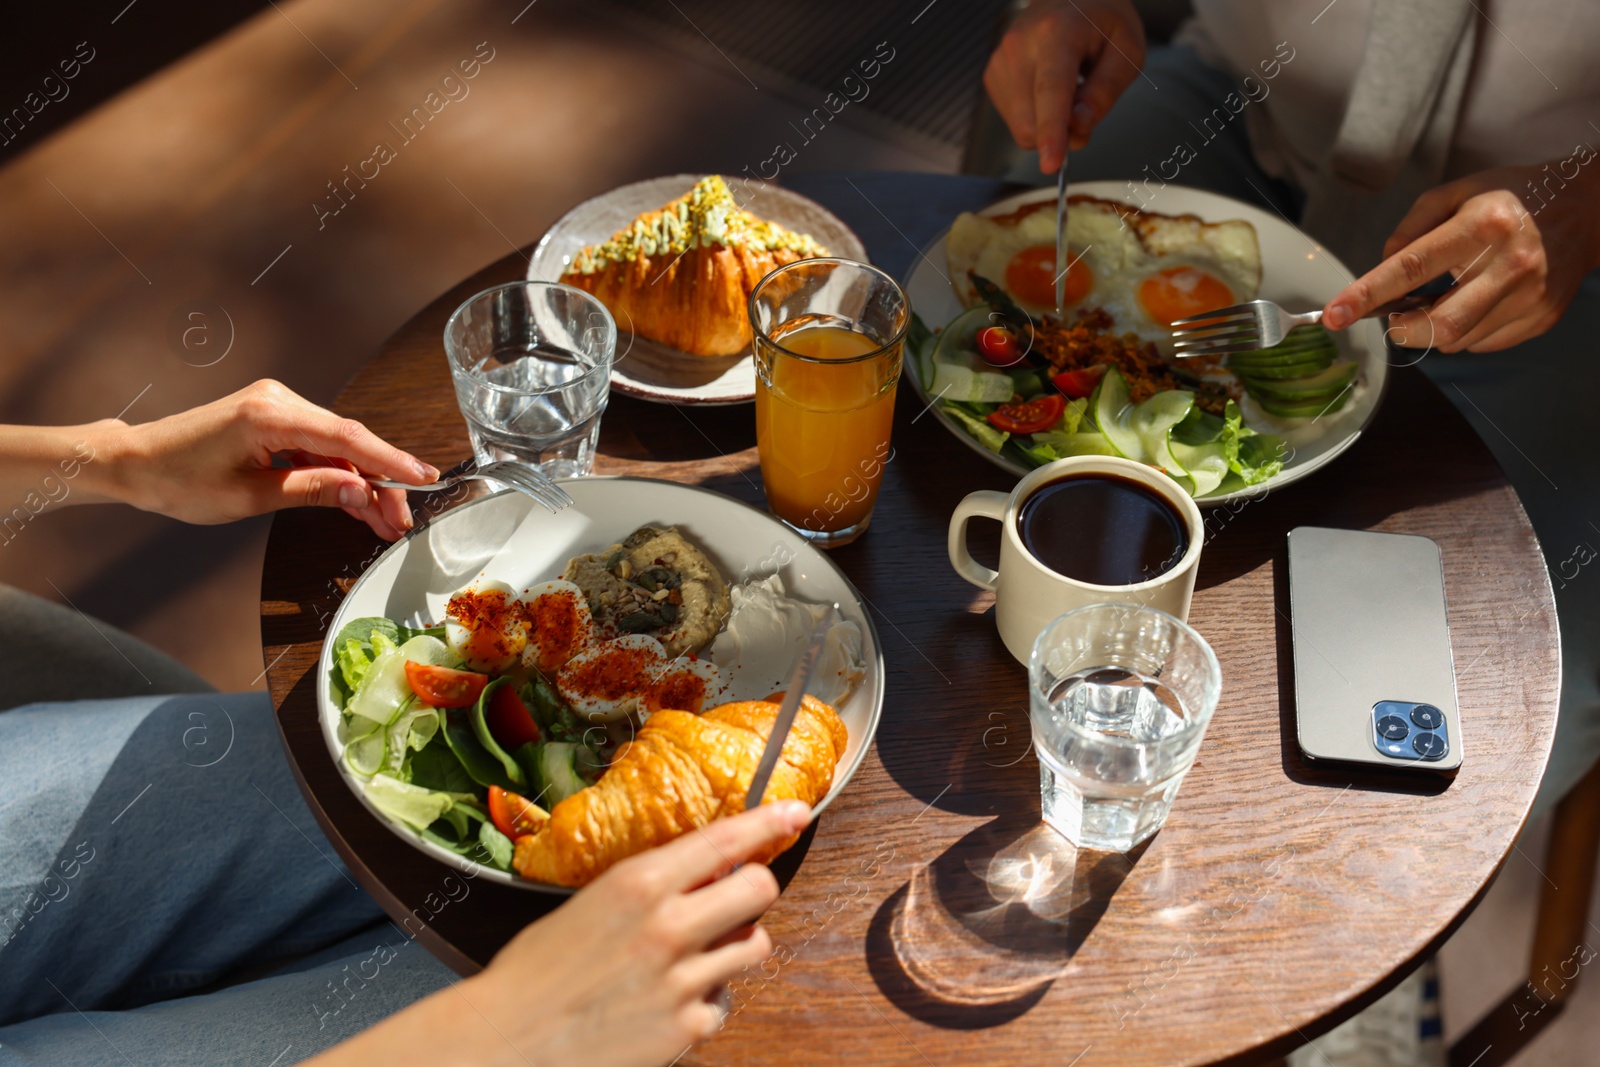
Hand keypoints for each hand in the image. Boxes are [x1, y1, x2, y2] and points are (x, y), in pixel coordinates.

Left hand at [103, 379, 436, 539]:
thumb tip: (360, 493)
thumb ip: (311, 490)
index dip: (391, 461)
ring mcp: (276, 405)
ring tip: (382, 520)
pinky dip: (337, 472)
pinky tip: (353, 500)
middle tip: (399, 520)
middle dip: (379, 483)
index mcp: (270, 415)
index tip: (423, 478)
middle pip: (349, 442)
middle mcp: (278, 400)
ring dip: (360, 482)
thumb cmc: (177, 480)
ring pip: (337, 446)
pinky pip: (317, 444)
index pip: (347, 438)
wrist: (135, 462)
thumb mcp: (249, 496)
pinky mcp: (271, 417)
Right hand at [307, 801, 811, 1066]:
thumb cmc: (536, 972)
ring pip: (754, 947)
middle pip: (760, 889)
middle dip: (752, 889)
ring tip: (696, 954)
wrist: (507, 1041)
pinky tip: (669, 1001)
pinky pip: (723, 1002)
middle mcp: (668, 927)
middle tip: (732, 898)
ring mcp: (682, 981)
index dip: (768, 821)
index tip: (793, 811)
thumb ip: (650, 887)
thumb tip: (702, 873)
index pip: (724, 840)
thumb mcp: (590, 904)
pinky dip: (705, 1000)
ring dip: (734, 945)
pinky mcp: (686, 1029)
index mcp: (639, 884)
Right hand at [982, 0, 1144, 172]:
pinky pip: (1013, 120)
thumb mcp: (1127, 51)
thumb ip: (1105, 91)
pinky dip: (1035, 117)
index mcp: (1057, 33)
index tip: (1052, 163)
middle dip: (1060, 135)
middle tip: (1085, 112)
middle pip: (1030, 121)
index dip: (1052, 131)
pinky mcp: (993, 75)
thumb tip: (1079, 127)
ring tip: (1068, 92)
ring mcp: (1001, 61)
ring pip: (1020, 127)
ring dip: (1048, 126)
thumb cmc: (1101, 20)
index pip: (1050, 90)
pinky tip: (1048, 92)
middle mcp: (1019, 46)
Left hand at [1322, 160, 1599, 351]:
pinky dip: (1465, 331)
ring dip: (1433, 329)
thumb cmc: (1510, 198)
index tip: (1334, 315)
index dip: (1367, 295)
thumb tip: (1381, 270)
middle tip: (1396, 314)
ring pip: (1456, 341)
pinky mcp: (1541, 317)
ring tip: (1448, 295)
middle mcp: (1509, 264)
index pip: (1411, 268)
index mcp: (1482, 225)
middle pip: (1436, 325)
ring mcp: (1530, 296)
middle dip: (1402, 329)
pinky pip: (1482, 343)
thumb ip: (1410, 229)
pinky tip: (1477, 301)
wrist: (1587, 208)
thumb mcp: (1457, 193)